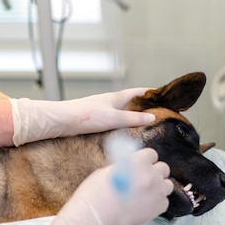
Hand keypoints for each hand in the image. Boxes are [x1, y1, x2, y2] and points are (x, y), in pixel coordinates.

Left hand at [10, 88, 153, 145]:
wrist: (62, 121)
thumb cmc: (86, 116)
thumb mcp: (114, 118)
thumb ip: (133, 119)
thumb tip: (152, 118)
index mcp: (117, 97)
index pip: (138, 92)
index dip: (151, 93)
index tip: (163, 95)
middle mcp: (110, 102)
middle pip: (131, 101)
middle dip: (144, 105)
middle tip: (158, 111)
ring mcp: (103, 110)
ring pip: (123, 111)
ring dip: (133, 115)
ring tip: (145, 124)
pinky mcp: (96, 120)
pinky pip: (115, 120)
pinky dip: (123, 123)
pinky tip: (125, 132)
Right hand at [41, 148, 173, 224]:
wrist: (94, 217)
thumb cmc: (95, 193)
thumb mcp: (107, 171)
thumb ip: (125, 167)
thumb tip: (131, 168)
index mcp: (137, 161)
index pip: (151, 154)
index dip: (146, 160)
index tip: (141, 166)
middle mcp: (150, 174)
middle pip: (163, 168)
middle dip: (155, 173)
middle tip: (144, 181)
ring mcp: (156, 191)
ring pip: (167, 185)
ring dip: (159, 187)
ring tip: (146, 195)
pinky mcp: (158, 208)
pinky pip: (164, 202)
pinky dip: (157, 203)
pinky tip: (145, 207)